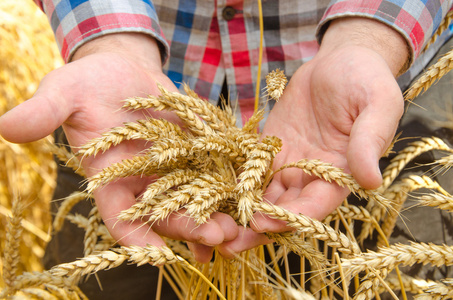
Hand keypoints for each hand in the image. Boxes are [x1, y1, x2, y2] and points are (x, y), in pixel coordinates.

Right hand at [0, 33, 237, 261]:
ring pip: (194, 198)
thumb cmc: (87, 83)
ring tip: (237, 230)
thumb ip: (43, 112)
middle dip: (189, 228)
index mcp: (110, 178)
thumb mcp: (64, 92)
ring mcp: (172, 168)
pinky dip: (228, 186)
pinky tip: (246, 199)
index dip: (133, 235)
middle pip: (166, 213)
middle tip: (215, 241)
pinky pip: (213, 171)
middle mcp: (143, 180)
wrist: (122, 68)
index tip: (152, 254)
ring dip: (215, 215)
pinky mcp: (195, 150)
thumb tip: (5, 126)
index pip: (119, 215)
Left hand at [218, 17, 407, 255]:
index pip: (316, 204)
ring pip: (262, 195)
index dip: (291, 217)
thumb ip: (370, 141)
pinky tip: (208, 192)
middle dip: (257, 227)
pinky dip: (232, 182)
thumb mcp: (377, 105)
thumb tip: (371, 181)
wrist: (341, 60)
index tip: (263, 224)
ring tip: (209, 227)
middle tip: (227, 244)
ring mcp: (288, 162)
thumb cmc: (366, 79)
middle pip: (283, 209)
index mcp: (341, 173)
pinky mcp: (269, 147)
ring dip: (240, 212)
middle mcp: (311, 175)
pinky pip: (249, 168)